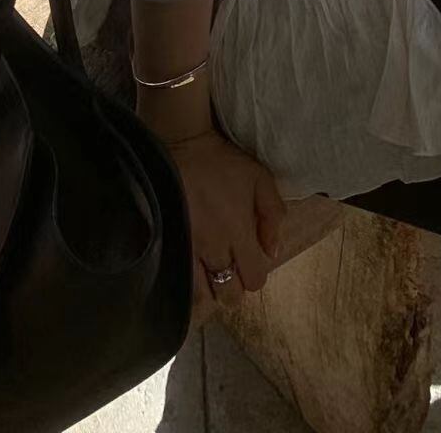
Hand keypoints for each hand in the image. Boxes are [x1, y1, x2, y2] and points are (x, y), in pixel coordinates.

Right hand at [170, 128, 286, 310]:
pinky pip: (178, 280)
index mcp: (238, 231)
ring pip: (201, 295)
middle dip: (233, 287)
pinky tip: (191, 277)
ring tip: (210, 275)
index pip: (254, 279)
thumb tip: (273, 251)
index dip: (254, 275)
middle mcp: (213, 246)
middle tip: (230, 269)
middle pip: (229, 293)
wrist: (182, 144)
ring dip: (209, 290)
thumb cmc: (222, 162)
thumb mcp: (260, 178)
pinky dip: (187, 286)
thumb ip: (273, 214)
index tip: (249, 261)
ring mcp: (187, 247)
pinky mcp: (167, 242)